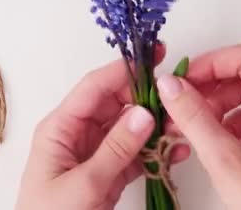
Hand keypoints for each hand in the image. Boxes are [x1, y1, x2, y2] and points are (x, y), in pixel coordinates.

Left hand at [16, 46, 189, 209]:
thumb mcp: (82, 184)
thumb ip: (114, 149)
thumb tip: (144, 113)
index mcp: (60, 128)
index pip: (94, 88)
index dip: (124, 69)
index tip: (155, 56)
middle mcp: (77, 134)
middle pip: (116, 104)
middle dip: (146, 100)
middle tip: (176, 101)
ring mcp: (95, 153)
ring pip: (129, 128)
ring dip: (155, 127)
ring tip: (181, 127)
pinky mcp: (109, 172)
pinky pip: (135, 153)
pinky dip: (155, 151)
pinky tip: (176, 150)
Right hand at [157, 41, 240, 209]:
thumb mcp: (224, 159)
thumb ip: (194, 118)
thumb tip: (169, 84)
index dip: (213, 61)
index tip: (183, 78)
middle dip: (210, 82)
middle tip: (180, 98)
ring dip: (212, 102)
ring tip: (186, 123)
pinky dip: (220, 119)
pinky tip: (203, 136)